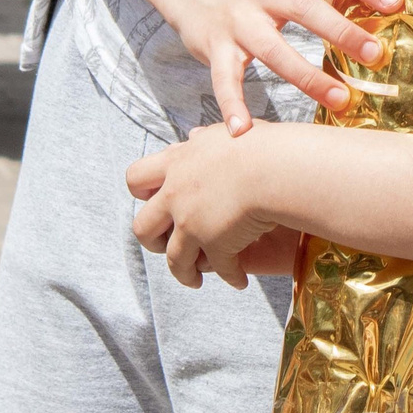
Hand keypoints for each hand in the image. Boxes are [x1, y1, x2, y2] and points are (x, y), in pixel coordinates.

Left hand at [128, 124, 291, 287]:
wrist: (274, 166)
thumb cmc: (258, 144)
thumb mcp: (224, 132)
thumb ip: (205, 139)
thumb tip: (193, 135)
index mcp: (176, 164)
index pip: (137, 179)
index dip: (142, 193)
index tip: (154, 201)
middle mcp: (176, 195)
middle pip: (143, 227)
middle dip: (152, 240)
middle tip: (165, 245)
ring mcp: (191, 223)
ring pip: (174, 259)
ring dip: (184, 272)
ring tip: (195, 279)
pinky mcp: (214, 245)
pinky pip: (219, 269)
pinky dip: (230, 277)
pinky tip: (239, 281)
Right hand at [149, 0, 402, 132]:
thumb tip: (387, 3)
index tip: (396, 2)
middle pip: (306, 9)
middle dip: (342, 31)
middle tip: (376, 54)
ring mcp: (238, 20)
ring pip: (273, 49)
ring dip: (308, 77)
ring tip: (341, 101)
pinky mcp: (214, 47)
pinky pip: (224, 80)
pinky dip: (232, 105)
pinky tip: (243, 131)